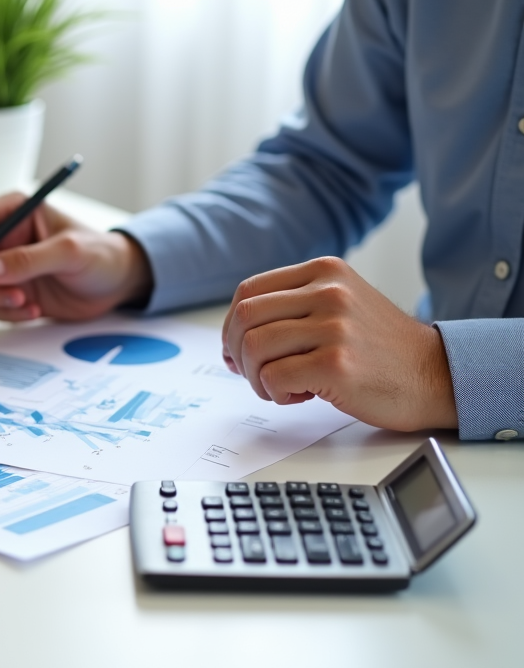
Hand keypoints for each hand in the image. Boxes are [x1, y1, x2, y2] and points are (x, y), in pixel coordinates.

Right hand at [0, 193, 152, 321]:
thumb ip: (27, 259)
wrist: (119, 284)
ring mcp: (6, 268)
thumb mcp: (69, 252)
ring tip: (26, 303)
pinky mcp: (13, 292)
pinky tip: (33, 311)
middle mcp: (4, 239)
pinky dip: (7, 313)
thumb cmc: (101, 255)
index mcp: (14, 213)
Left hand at [221, 256, 457, 430]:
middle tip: (255, 375)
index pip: (248, 291)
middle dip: (237, 353)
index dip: (230, 326)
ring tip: (282, 387)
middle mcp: (329, 292)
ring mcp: (334, 326)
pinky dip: (276, 394)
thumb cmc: (380, 349)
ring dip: (257, 377)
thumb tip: (233, 333)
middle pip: (244, 318)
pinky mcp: (336, 364)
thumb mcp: (340, 304)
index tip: (235, 351)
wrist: (437, 375)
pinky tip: (301, 395)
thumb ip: (293, 306)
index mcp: (325, 272)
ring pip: (254, 348)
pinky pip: (274, 378)